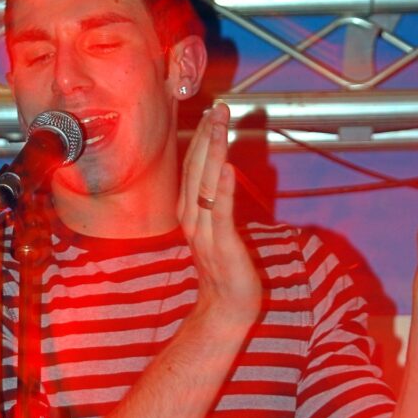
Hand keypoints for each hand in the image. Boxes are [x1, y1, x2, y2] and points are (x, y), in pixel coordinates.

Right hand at [177, 102, 261, 326]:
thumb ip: (216, 203)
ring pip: (205, 184)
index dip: (202, 138)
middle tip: (218, 107)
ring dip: (214, 152)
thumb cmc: (225, 272)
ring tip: (220, 124)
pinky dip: (223, 188)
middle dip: (208, 135)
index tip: (211, 112)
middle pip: (196, 169)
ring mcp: (205, 231)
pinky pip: (221, 212)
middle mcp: (192, 218)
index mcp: (190, 212)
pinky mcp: (222, 244)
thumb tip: (221, 173)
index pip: (193, 167)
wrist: (224, 310)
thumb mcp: (217, 230)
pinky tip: (227, 166)